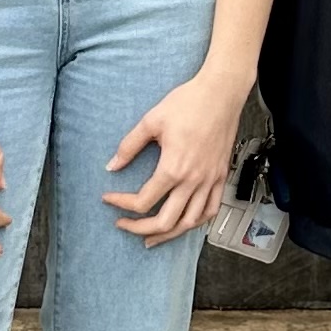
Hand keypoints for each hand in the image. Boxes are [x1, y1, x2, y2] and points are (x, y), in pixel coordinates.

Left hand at [104, 63, 248, 244]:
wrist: (221, 93)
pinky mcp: (220, 176)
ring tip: (152, 238)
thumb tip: (112, 166)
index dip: (121, 204)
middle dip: (140, 228)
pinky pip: (211, 210)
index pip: (143, 201)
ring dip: (169, 234)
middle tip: (124, 225)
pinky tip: (185, 223)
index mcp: (173, 168)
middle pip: (165, 221)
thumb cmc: (188, 102)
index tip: (109, 198)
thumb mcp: (151, 121)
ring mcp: (210, 181)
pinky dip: (197, 222)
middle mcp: (193, 180)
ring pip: (190, 222)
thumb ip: (129, 146)